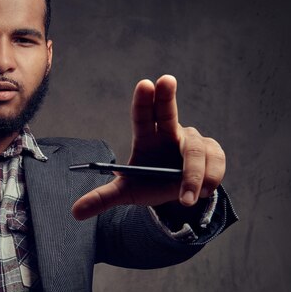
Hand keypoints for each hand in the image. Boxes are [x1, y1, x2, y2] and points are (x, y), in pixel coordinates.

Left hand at [72, 75, 224, 219]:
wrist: (176, 195)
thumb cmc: (149, 183)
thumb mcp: (126, 192)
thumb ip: (103, 198)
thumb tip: (75, 212)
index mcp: (146, 137)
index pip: (142, 115)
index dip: (143, 100)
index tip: (145, 84)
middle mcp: (170, 132)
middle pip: (168, 111)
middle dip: (166, 96)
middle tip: (166, 79)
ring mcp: (193, 140)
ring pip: (195, 151)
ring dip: (192, 175)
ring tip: (185, 199)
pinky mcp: (213, 152)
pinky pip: (215, 163)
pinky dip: (209, 179)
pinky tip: (201, 193)